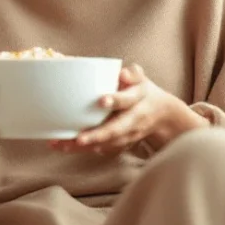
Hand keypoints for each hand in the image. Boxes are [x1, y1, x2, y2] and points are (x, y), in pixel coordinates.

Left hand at [50, 64, 205, 153]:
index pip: (127, 100)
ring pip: (106, 144)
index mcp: (138, 99)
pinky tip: (65, 148)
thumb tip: (122, 73)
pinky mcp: (120, 144)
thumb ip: (133, 74)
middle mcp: (133, 120)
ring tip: (62, 145)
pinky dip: (84, 151)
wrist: (162, 115)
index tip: (102, 100)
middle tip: (79, 138)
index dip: (116, 100)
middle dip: (97, 135)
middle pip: (116, 129)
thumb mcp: (142, 79)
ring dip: (85, 146)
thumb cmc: (143, 91)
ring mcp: (128, 135)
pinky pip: (101, 149)